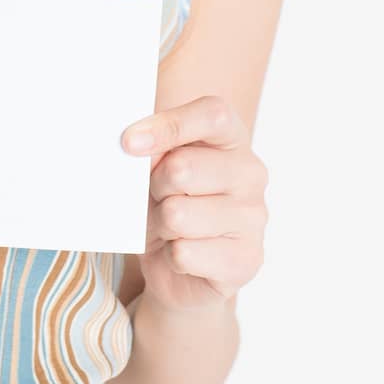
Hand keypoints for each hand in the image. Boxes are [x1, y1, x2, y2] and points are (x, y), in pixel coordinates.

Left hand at [121, 94, 267, 314]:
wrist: (181, 268)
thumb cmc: (167, 202)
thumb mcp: (154, 166)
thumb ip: (150, 147)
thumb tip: (133, 144)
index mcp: (231, 138)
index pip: (212, 115)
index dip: (168, 126)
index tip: (129, 142)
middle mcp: (250, 173)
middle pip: (182, 168)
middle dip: (155, 186)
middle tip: (159, 196)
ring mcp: (254, 218)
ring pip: (177, 215)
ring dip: (160, 225)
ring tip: (170, 227)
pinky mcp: (246, 259)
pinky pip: (184, 253)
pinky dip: (171, 256)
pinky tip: (182, 253)